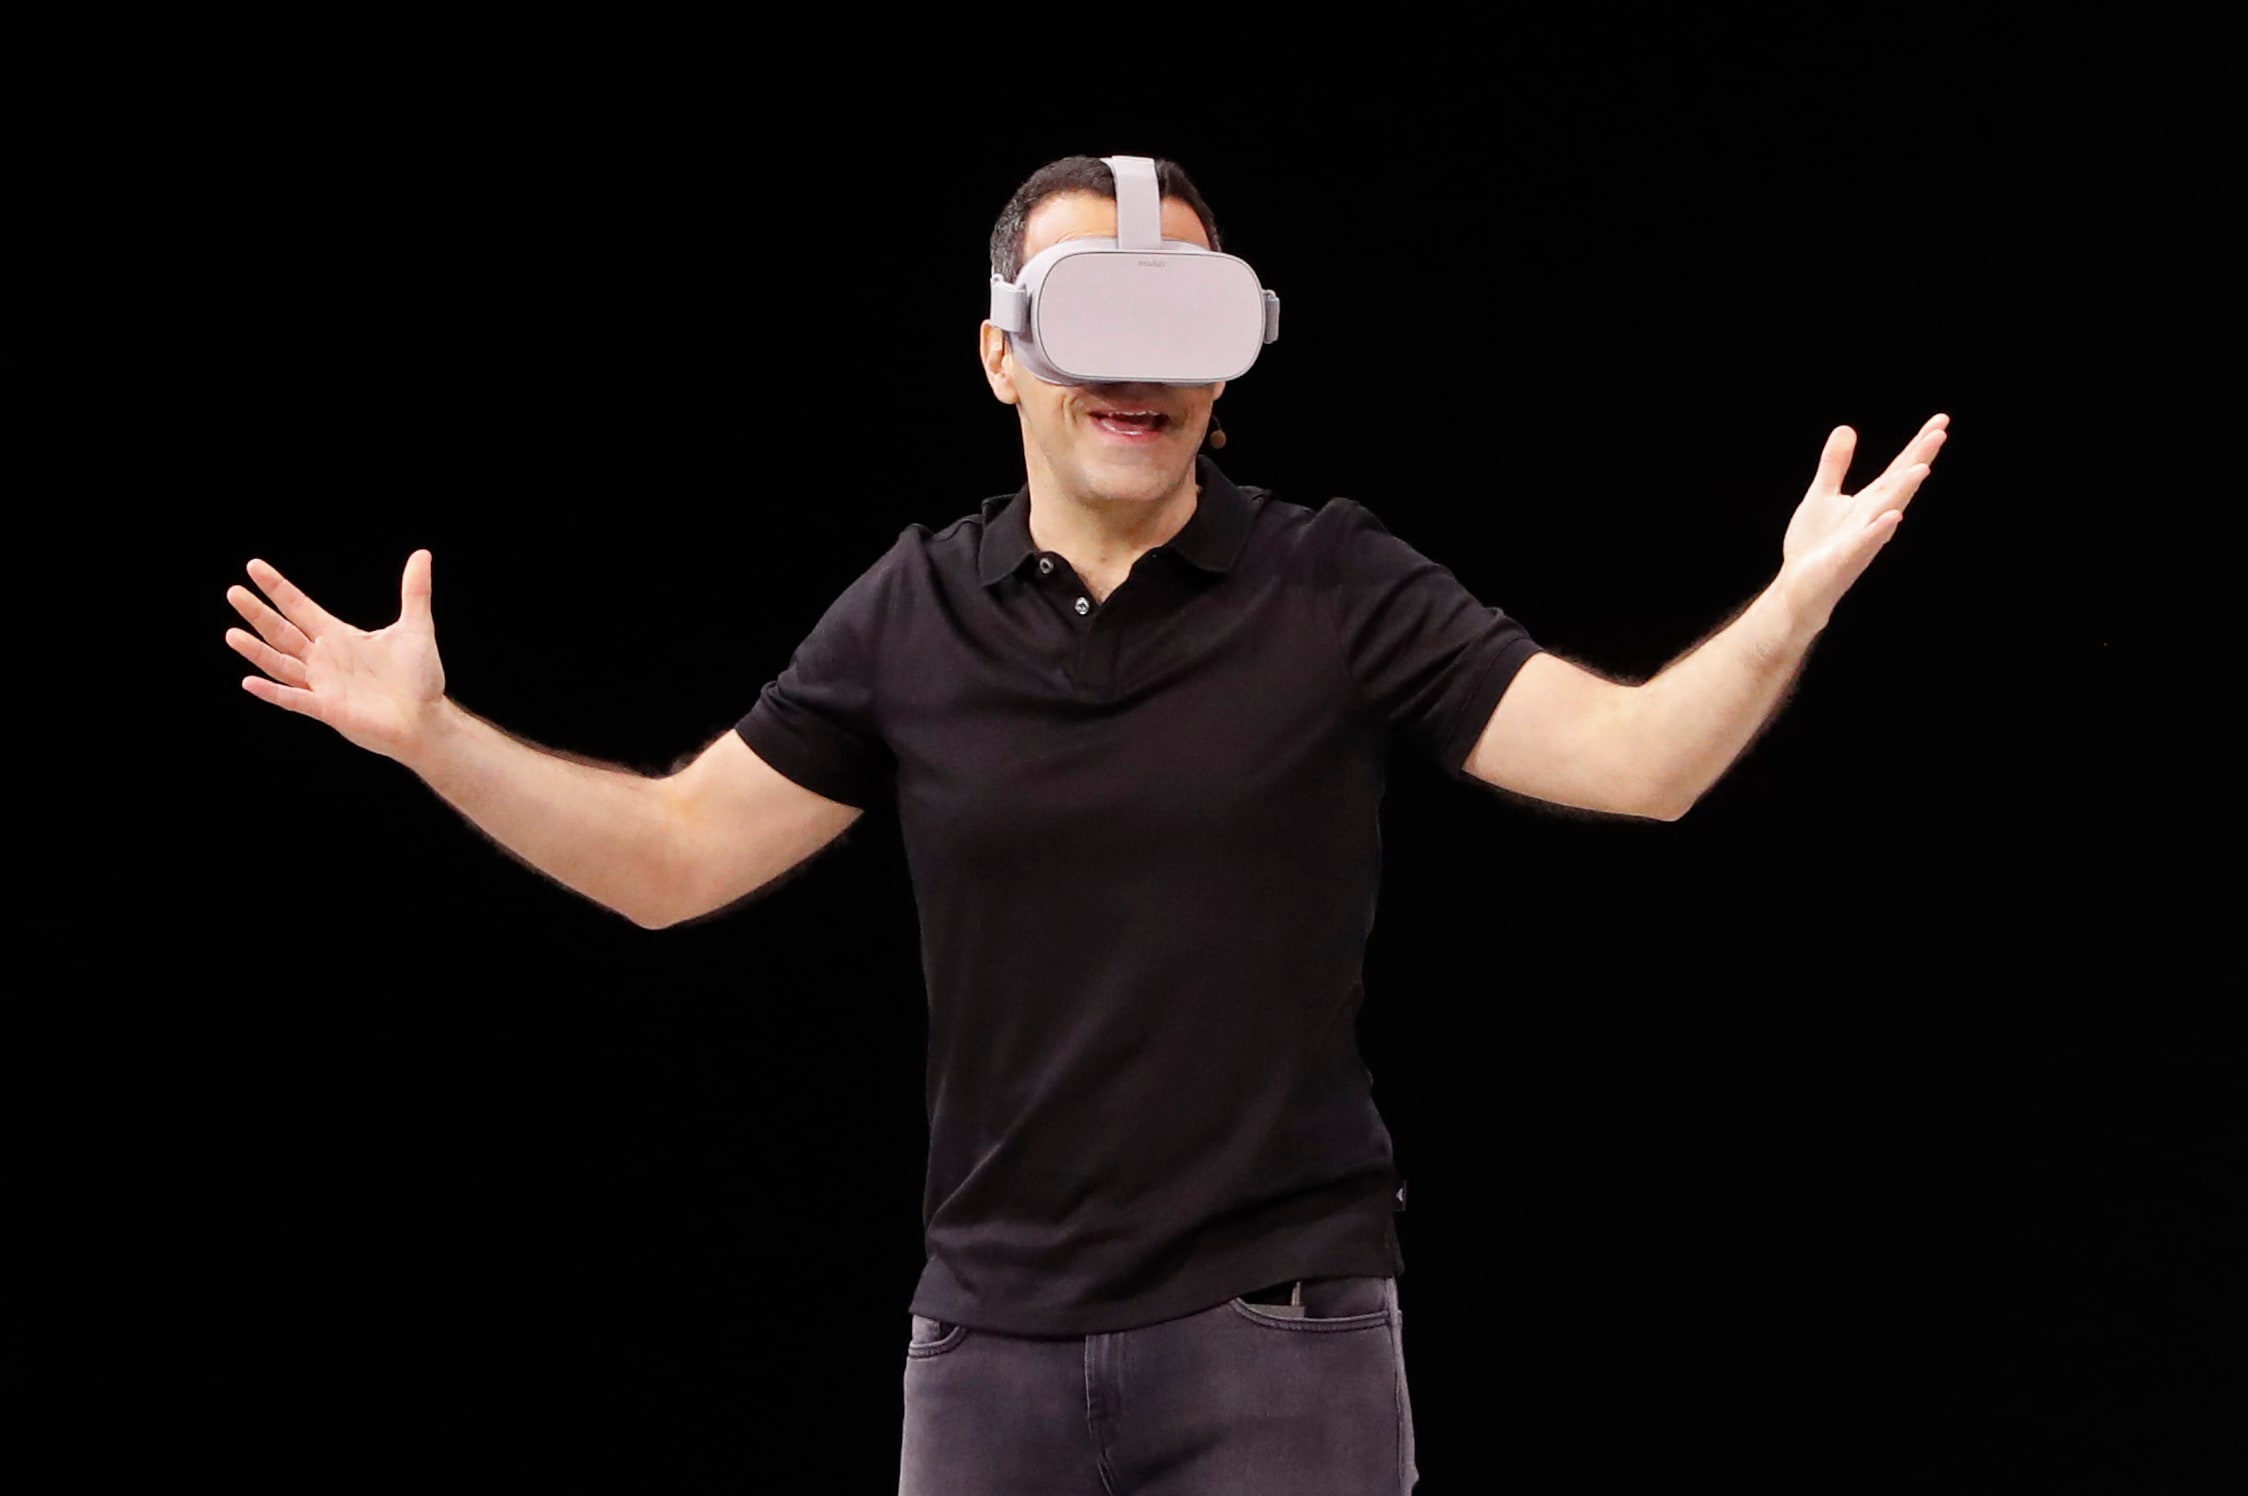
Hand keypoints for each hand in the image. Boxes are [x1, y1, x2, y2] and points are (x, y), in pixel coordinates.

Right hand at [226, 550, 445, 761]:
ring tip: (232, 634)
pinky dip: (273, 692)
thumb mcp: (416, 628)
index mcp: (338, 636)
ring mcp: (322, 685)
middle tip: (234, 592)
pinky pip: (295, 699)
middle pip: (282, 631)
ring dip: (257, 651)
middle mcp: (324, 659)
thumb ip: (415, 591)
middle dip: (258, 613)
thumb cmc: (419, 679)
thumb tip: (422, 554)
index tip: (253, 567)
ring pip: (281, 664)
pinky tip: (250, 682)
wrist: (428, 720)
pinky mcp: (328, 709)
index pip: (298, 607)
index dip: (277, 588)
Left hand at [1776, 413, 1947, 634]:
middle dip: (1919, 459)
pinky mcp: (1845, 559)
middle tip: (1941, 432)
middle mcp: (1873, 517)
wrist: (1798, 588)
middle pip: (1900, 484)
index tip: (1941, 421)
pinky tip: (1892, 516)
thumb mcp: (1822, 495)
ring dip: (1904, 490)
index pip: (1898, 469)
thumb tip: (1846, 428)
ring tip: (1923, 467)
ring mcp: (1862, 538)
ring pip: (1888, 511)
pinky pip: (1865, 543)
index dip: (1918, 446)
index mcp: (1869, 502)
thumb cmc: (1814, 545)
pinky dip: (1879, 530)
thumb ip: (1835, 464)